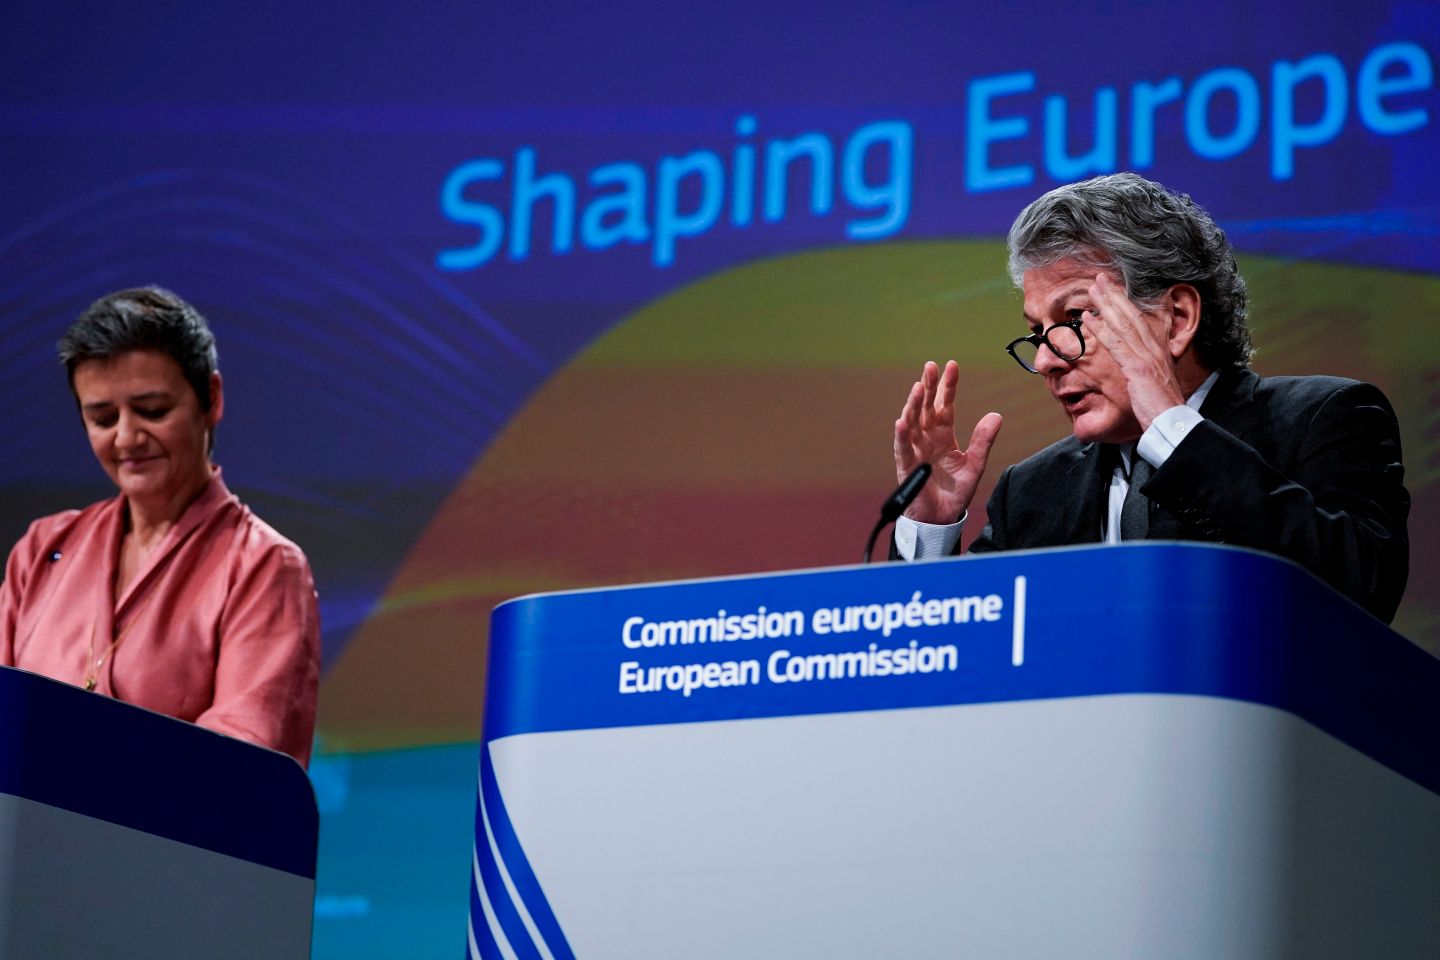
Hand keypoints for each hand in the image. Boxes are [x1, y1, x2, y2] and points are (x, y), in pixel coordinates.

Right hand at [893, 360, 1002, 523]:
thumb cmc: (955, 492)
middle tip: (930, 366)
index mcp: (943, 434)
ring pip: (912, 422)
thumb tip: (996, 415)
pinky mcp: (906, 466)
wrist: (942, 517)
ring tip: (917, 387)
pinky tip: (902, 422)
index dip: (948, 386)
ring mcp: (915, 450)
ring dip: (913, 404)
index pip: (945, 404)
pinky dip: (901, 436)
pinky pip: (902, 448)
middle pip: (926, 407)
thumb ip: (983, 440)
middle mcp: (927, 438)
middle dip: (927, 386)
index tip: (952, 366)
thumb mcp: (975, 464)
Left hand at [1083, 273, 1185, 430]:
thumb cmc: (1161, 407)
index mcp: (1158, 350)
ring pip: (1122, 324)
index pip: (1140, 320)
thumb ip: (1145, 370)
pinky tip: (1086, 319)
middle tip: (1099, 278)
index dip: (1126, 302)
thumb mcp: (1155, 383)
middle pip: (1131, 315)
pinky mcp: (1136, 368)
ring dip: (1105, 305)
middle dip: (1114, 295)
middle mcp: (1153, 349)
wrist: (1171, 422)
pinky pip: (1115, 344)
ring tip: (1091, 289)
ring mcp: (1145, 357)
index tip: (1112, 288)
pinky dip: (1100, 329)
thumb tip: (1135, 368)